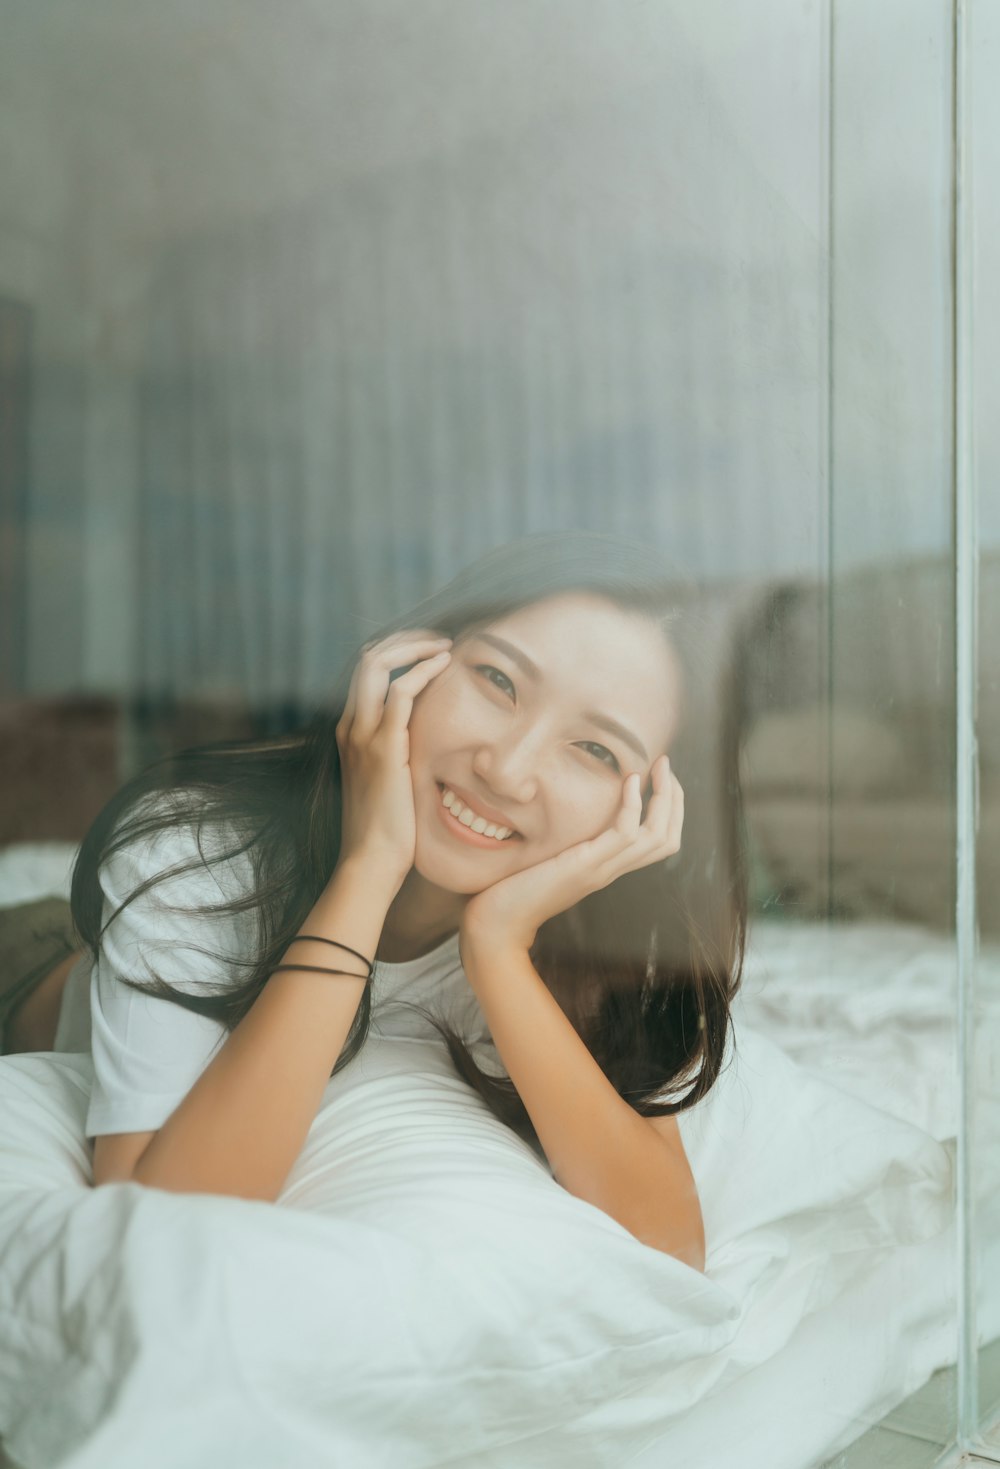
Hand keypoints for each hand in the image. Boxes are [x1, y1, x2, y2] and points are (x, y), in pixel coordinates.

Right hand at [335, 629, 452, 888]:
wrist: (372, 862)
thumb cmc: (389, 830)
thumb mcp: (392, 782)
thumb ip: (402, 755)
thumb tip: (430, 743)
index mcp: (351, 732)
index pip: (366, 672)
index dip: (397, 652)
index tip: (431, 652)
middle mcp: (350, 727)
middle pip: (367, 657)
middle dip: (406, 640)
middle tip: (440, 641)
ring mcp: (362, 736)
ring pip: (376, 663)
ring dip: (414, 647)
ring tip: (445, 647)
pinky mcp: (383, 749)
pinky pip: (399, 693)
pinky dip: (422, 671)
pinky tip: (446, 666)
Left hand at [460, 755, 683, 955]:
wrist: (498, 923)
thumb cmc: (513, 890)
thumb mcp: (548, 858)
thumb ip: (564, 841)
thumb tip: (560, 813)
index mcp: (606, 867)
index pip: (658, 843)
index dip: (669, 809)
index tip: (659, 776)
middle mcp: (611, 870)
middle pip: (668, 838)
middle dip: (675, 798)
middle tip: (666, 764)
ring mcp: (602, 869)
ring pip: (657, 836)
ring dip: (665, 796)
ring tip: (659, 767)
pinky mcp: (586, 865)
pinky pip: (626, 833)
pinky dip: (634, 804)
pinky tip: (630, 781)